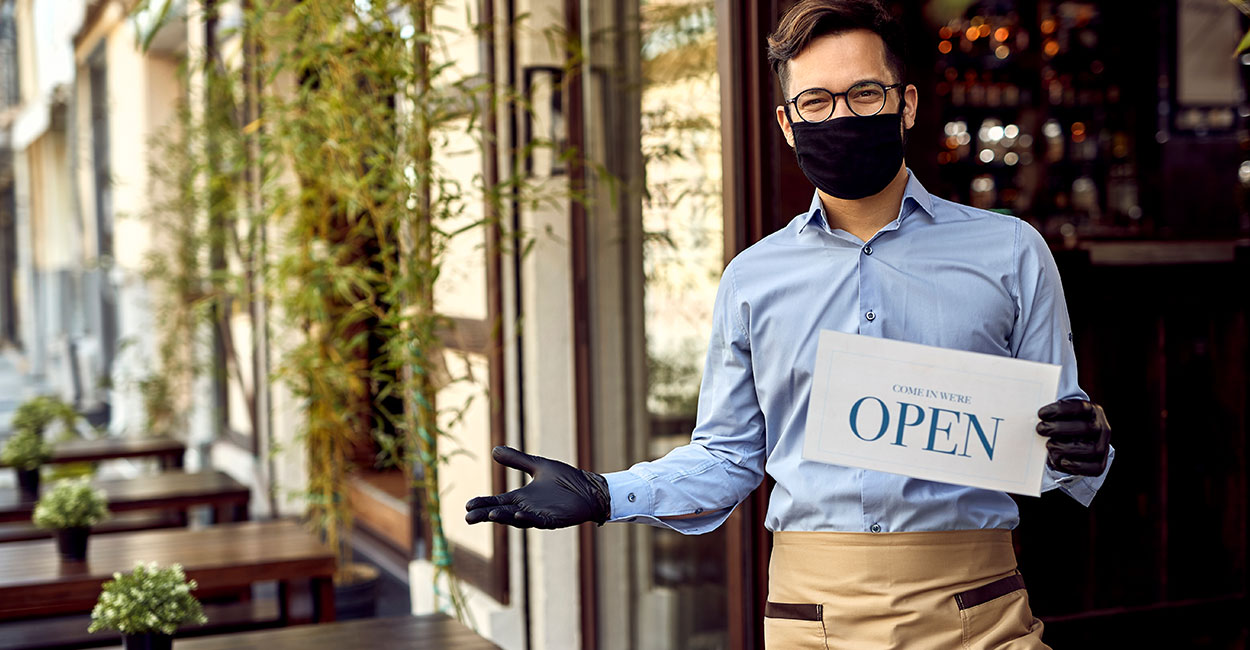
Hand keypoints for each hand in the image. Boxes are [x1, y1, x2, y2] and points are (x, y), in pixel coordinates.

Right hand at [464, 446, 610, 528]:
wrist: (590, 488)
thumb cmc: (566, 479)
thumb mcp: (538, 465)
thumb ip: (517, 460)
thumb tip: (494, 450)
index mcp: (522, 497)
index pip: (497, 502)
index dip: (483, 503)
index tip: (468, 505)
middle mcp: (527, 508)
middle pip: (501, 513)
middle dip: (486, 514)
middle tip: (469, 517)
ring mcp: (539, 515)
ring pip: (516, 519)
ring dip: (504, 517)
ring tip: (490, 515)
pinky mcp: (553, 520)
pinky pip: (538, 521)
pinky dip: (527, 518)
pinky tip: (517, 514)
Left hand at [1036, 399, 1110, 476]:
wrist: (1077, 443)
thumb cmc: (1062, 426)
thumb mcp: (1060, 416)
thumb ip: (1051, 415)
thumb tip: (1033, 418)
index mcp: (1093, 411)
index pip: (1080, 408)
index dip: (1060, 410)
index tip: (1041, 414)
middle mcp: (1102, 428)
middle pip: (1085, 428)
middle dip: (1059, 429)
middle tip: (1040, 429)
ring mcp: (1103, 446)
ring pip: (1091, 449)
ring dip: (1066, 448)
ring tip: (1049, 446)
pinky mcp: (1100, 464)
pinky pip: (1094, 468)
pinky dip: (1077, 466)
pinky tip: (1062, 461)